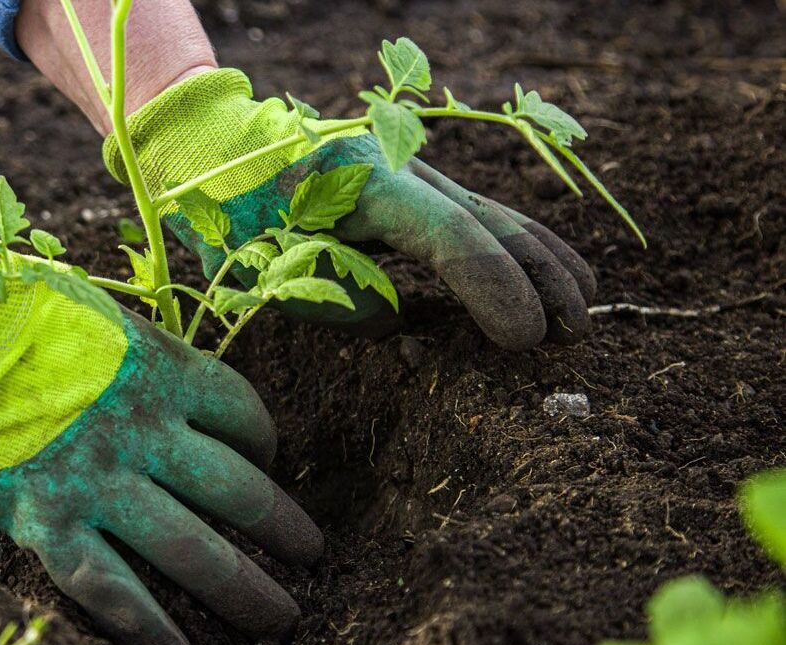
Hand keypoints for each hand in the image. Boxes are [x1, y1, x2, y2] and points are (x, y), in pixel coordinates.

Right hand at [0, 268, 321, 644]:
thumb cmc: (8, 309)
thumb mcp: (96, 315)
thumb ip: (139, 353)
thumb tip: (164, 383)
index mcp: (162, 369)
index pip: (243, 414)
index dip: (265, 443)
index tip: (266, 461)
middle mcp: (145, 431)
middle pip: (237, 490)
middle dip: (283, 528)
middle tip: (312, 556)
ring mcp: (99, 483)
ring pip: (192, 549)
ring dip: (245, 588)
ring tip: (280, 618)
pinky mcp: (47, 523)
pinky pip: (113, 589)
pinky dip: (151, 627)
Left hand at [107, 69, 596, 349]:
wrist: (217, 148)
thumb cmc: (231, 212)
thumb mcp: (265, 265)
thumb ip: (335, 298)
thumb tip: (399, 321)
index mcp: (363, 183)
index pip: (450, 239)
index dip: (495, 290)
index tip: (523, 340)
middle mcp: (400, 166)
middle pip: (489, 222)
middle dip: (538, 280)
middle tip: (571, 335)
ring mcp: (411, 169)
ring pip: (494, 213)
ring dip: (543, 262)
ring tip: (584, 309)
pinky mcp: (411, 183)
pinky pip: (477, 215)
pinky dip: (518, 246)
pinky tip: (552, 273)